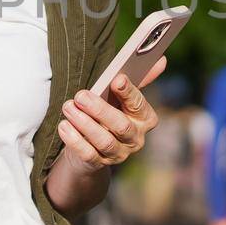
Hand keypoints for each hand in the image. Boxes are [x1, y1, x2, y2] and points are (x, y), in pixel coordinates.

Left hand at [55, 57, 167, 176]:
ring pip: (104, 141)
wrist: (94, 146)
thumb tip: (161, 60)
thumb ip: (138, 79)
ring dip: (84, 123)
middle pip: (121, 125)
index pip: (138, 104)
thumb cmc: (109, 112)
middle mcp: (135, 138)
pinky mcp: (99, 164)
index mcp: (145, 118)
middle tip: (80, 95)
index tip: (116, 79)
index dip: (128, 92)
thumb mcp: (121, 97)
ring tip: (68, 107)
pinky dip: (75, 140)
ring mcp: (118, 154)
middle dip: (100, 109)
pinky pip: (88, 154)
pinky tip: (64, 126)